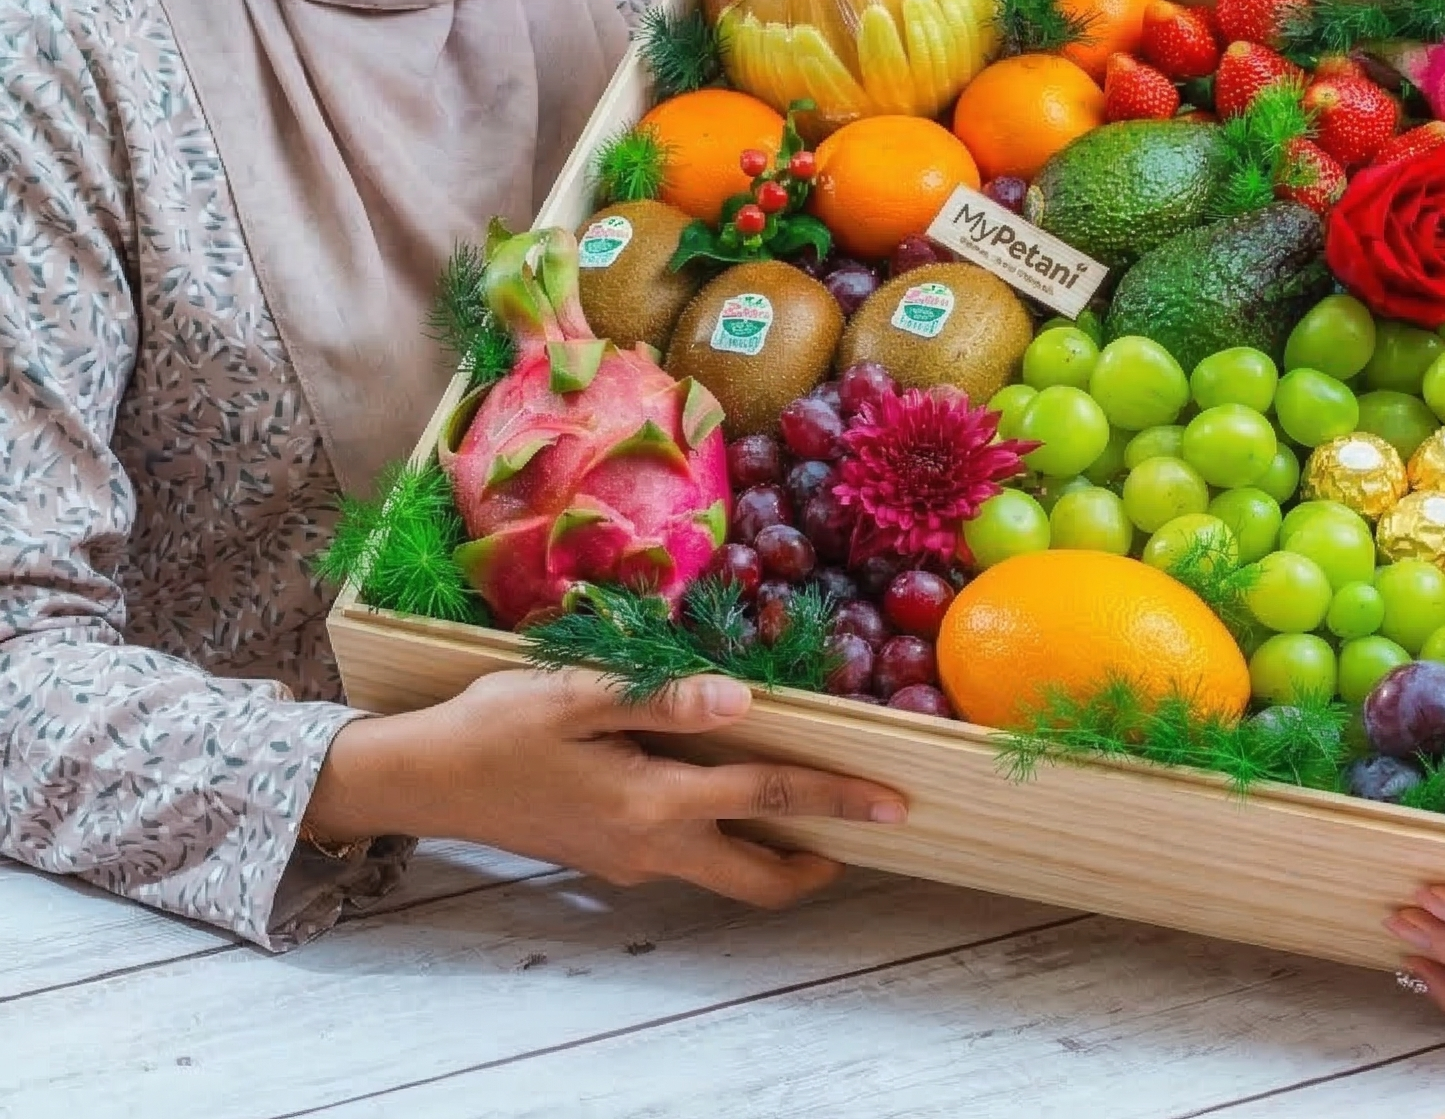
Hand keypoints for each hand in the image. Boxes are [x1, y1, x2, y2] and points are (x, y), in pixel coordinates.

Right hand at [308, 667, 907, 907]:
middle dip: (818, 860)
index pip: (769, 801)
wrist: (424, 778)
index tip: (894, 805)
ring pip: (723, 873)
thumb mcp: (578, 694)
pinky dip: (726, 841)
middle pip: (757, 876)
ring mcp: (630, 859)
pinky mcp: (609, 856)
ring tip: (814, 815)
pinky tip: (729, 796)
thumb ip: (663, 699)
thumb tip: (743, 700)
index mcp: (655, 801)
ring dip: (773, 855)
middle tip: (866, 830)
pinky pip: (686, 858)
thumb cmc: (498, 726)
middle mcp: (651, 845)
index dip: (838, 801)